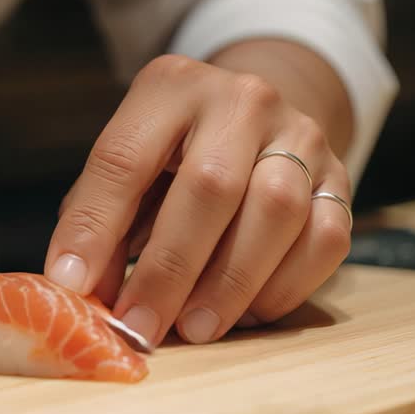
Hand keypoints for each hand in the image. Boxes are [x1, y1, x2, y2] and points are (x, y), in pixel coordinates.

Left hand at [44, 53, 352, 346]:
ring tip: (194, 327)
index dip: (95, 227)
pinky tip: (249, 310)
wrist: (254, 114)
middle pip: (210, 185)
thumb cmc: (173, 153)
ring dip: (231, 282)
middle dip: (170, 268)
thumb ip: (100, 219)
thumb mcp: (128, 167)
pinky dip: (285, 284)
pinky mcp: (341, 174)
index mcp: (170, 86)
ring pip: (276, 210)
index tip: (73, 286)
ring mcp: (299, 133)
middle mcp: (240, 99)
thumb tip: (82, 290)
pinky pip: (326, 236)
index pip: (124, 158)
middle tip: (141, 325)